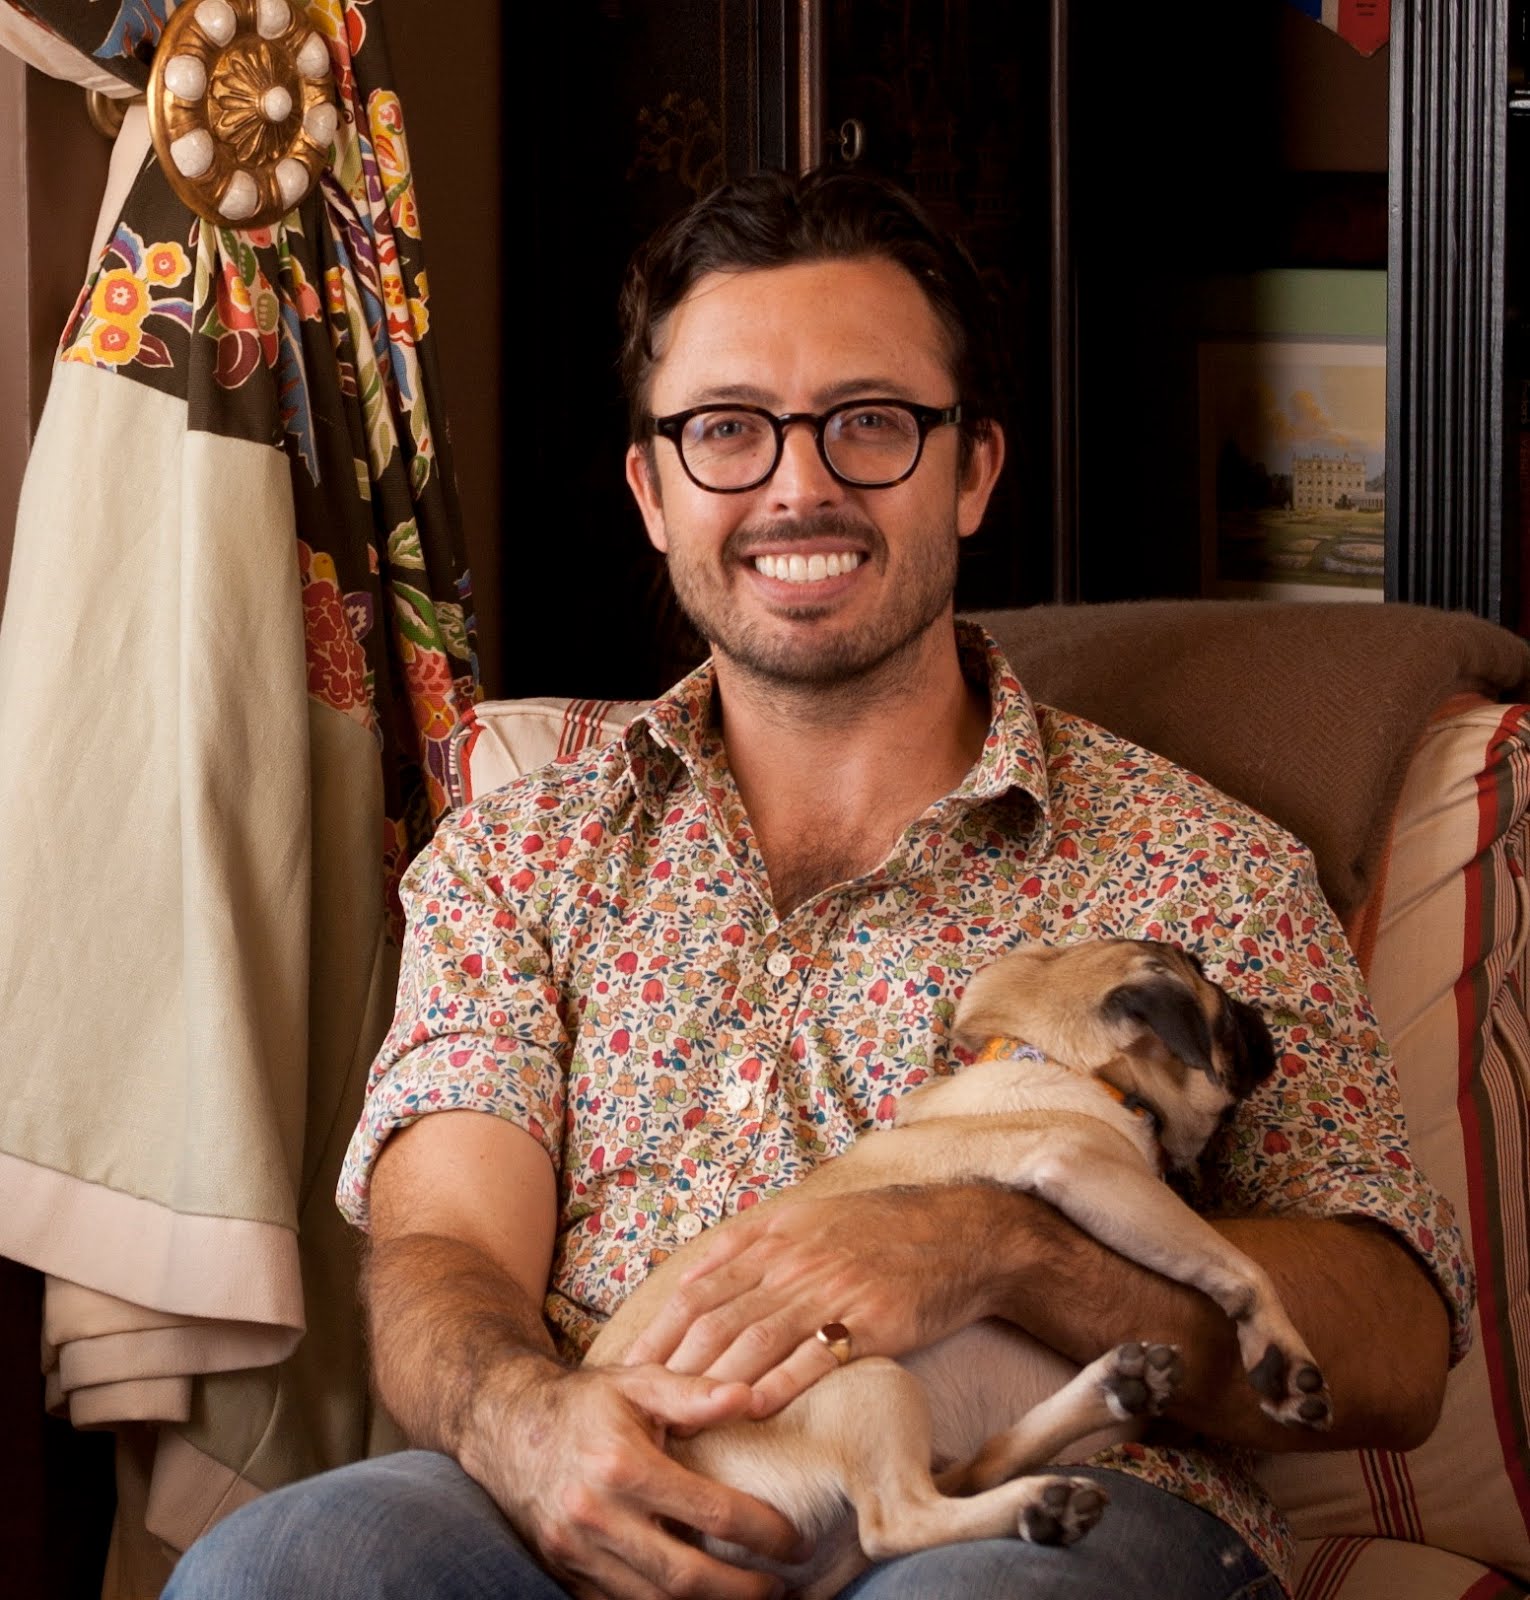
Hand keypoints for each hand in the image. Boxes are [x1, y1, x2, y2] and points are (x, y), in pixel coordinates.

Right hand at [464, 1360, 802, 1599]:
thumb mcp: (637, 1382)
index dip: (761, 1531)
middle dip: (742, 1589)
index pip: (709, 1512)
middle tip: (783, 1586)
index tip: (794, 1539)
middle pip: (684, 1576)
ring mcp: (576, 1552)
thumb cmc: (584, 1400)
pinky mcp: (564, 1572)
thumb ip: (692, 1392)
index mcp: (622, 1465)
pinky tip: (696, 1598)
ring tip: (749, 1597)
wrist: (505, 1425)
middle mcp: (596, 1515)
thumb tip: (747, 1395)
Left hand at [625, 1187, 1000, 1416]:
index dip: (657, 1334)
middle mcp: (793, 1264)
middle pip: (715, 1320)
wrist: (959, 1233)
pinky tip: (751, 1411)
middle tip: (637, 1413)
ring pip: (755, 1340)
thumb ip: (748, 1246)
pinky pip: (816, 1356)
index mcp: (773, 1240)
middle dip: (670, 1369)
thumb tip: (692, 1276)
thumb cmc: (880, 1230)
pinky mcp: (870, 1321)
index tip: (625, 1372)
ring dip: (711, 1384)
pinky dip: (779, 1384)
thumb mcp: (806, 1217)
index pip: (697, 1292)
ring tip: (679, 1424)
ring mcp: (831, 1291)